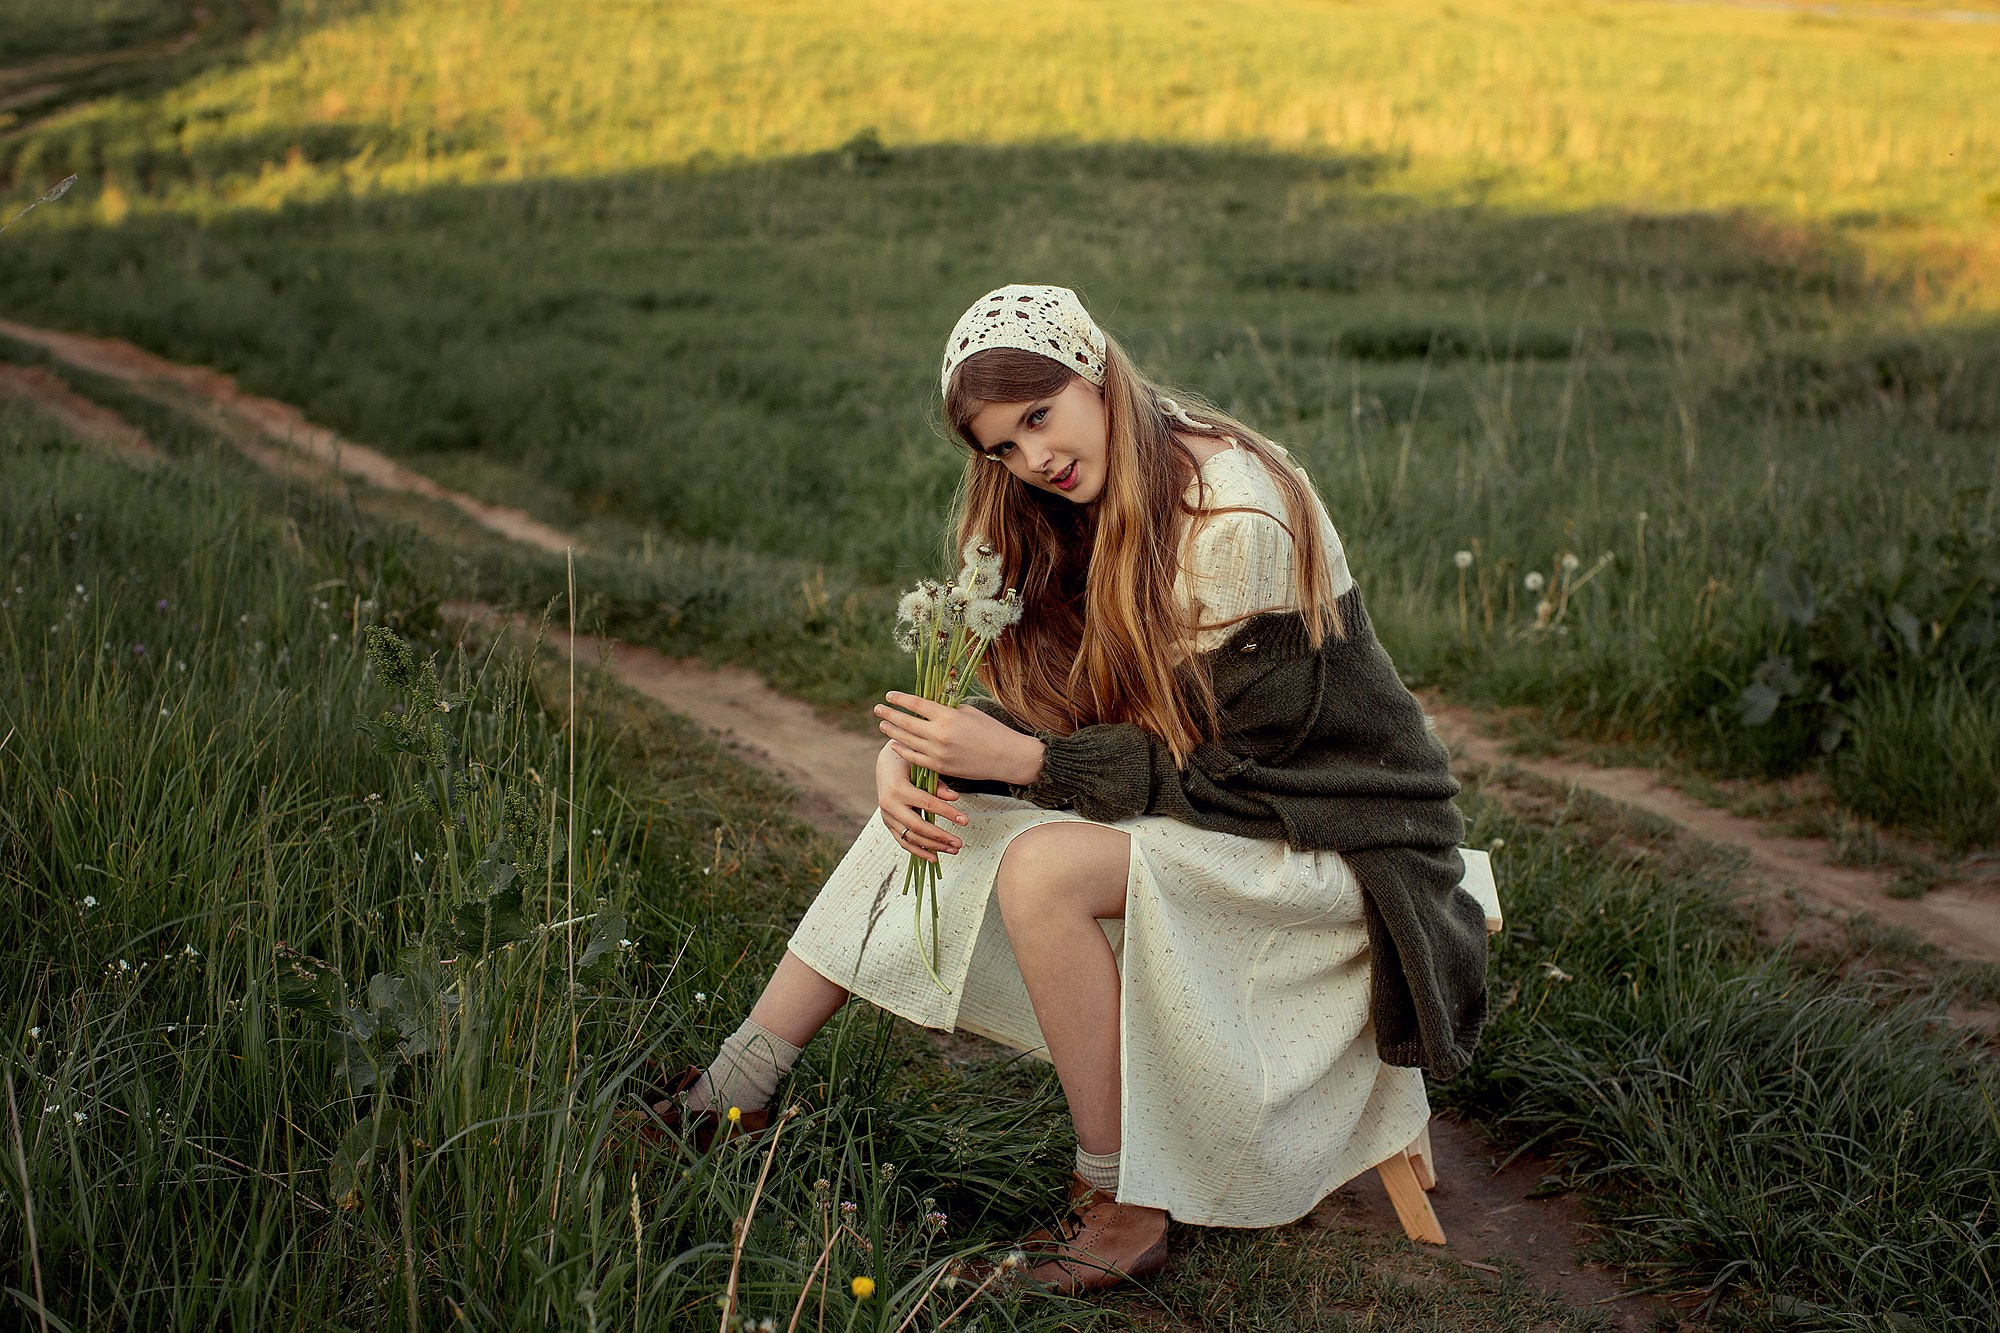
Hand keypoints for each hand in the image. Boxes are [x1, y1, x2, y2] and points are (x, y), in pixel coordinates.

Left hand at [872, 693, 1043, 785]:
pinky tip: (895, 745)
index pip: (916, 704)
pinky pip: (915, 758)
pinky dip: (903, 750)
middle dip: (890, 714)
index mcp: (948, 715)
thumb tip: (927, 705)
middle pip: (906, 722)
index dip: (900, 699)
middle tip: (877, 709)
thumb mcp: (969, 712)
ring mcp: (938, 752)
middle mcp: (940, 734)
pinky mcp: (940, 767)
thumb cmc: (990, 730)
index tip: (889, 696)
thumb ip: (947, 709)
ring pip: (907, 741)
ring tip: (883, 725)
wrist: (1006, 757)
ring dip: (893, 732)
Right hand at [876, 741, 965, 863]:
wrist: (886, 763)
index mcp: (897, 788)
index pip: (927, 804)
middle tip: (959, 843)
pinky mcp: (888, 823)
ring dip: (933, 847)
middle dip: (940, 837)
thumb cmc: (908, 762)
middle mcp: (888, 804)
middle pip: (917, 826)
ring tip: (953, 850)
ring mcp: (886, 816)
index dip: (947, 813)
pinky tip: (934, 858)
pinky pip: (903, 841)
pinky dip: (918, 851)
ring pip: (910, 837)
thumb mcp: (922, 767)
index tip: (964, 820)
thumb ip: (937, 784)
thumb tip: (954, 798)